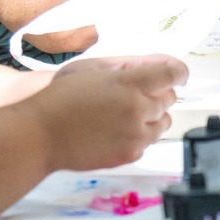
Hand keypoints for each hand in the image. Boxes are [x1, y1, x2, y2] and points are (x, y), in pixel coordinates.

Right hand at [30, 55, 188, 169]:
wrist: (41, 135)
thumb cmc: (61, 96)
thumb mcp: (92, 68)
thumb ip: (127, 64)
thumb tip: (155, 64)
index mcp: (130, 84)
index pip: (173, 73)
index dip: (178, 71)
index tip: (177, 73)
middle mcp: (138, 110)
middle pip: (170, 98)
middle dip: (158, 92)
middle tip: (135, 92)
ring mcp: (136, 136)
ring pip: (164, 122)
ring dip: (153, 115)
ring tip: (126, 113)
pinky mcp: (130, 155)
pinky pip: (149, 142)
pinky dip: (140, 135)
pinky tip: (117, 130)